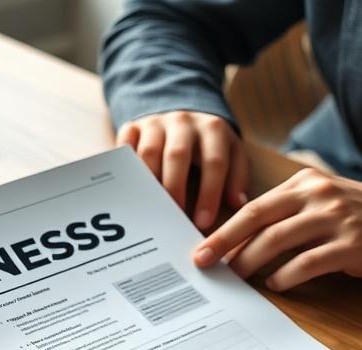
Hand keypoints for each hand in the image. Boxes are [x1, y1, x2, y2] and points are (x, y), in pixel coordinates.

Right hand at [117, 110, 248, 228]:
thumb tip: (237, 203)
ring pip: (148, 151)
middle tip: (172, 216)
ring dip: (148, 182)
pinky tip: (126, 188)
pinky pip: (124, 144)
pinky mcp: (133, 126)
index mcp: (212, 128)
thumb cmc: (209, 145)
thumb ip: (237, 177)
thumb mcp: (232, 153)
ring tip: (149, 208)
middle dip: (175, 188)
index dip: (209, 193)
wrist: (184, 116)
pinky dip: (124, 164)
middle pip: (177, 154)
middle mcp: (183, 122)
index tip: (203, 222)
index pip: (214, 161)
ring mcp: (155, 123)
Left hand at [191, 168, 361, 290]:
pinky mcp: (352, 245)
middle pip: (258, 220)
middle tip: (205, 265)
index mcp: (304, 183)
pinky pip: (308, 262)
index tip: (200, 249)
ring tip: (237, 278)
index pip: (254, 207)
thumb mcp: (320, 200)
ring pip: (278, 240)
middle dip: (225, 244)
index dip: (224, 230)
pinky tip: (275, 284)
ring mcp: (336, 219)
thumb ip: (284, 213)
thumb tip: (236, 244)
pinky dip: (286, 275)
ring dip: (251, 262)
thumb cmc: (357, 214)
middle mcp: (318, 196)